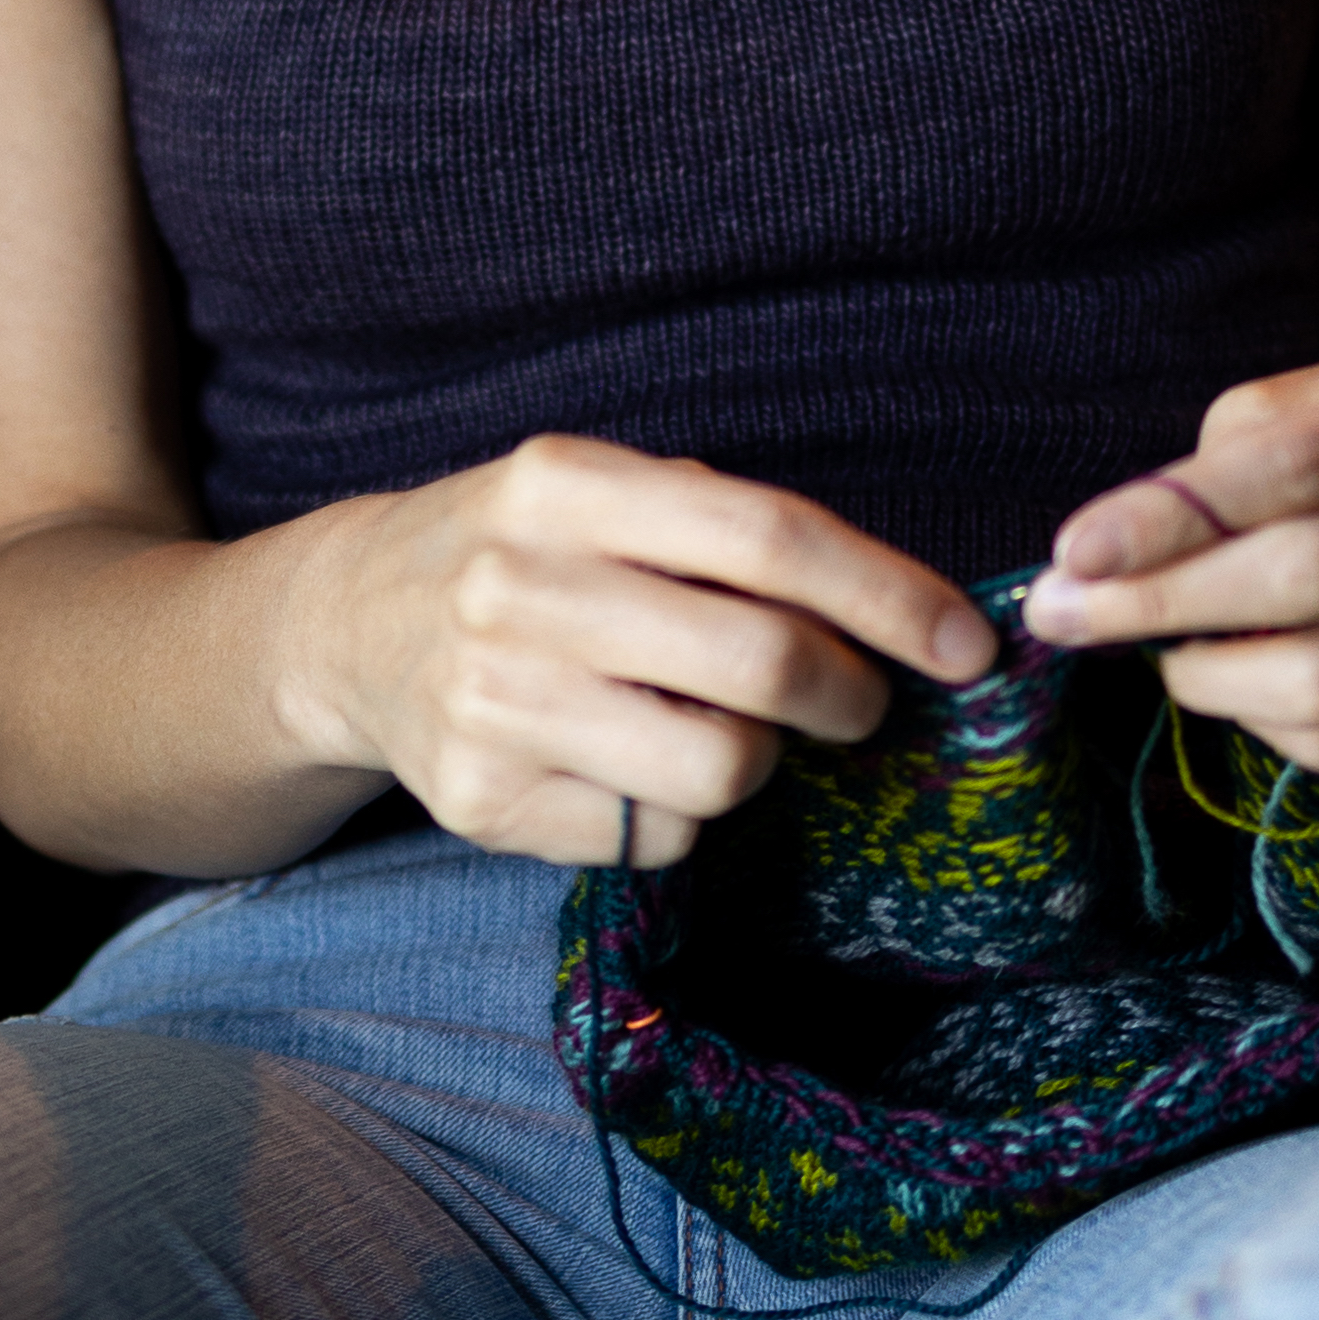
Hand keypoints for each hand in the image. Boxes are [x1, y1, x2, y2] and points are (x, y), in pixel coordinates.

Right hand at [282, 434, 996, 867]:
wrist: (352, 620)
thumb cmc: (528, 547)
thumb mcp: (604, 490)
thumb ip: (727, 531)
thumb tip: (899, 607)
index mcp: (566, 482)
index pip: (765, 536)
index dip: (884, 593)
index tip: (967, 644)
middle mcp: (521, 584)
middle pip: (756, 662)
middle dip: (849, 692)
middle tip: (865, 703)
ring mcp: (494, 699)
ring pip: (716, 769)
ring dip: (760, 762)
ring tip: (728, 729)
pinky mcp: (481, 802)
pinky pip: (650, 837)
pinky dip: (678, 814)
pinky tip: (638, 764)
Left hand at [1022, 353, 1318, 777]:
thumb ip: (1231, 453)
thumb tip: (1107, 551)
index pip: (1296, 464)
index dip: (1172, 513)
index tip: (1073, 549)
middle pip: (1311, 575)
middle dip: (1163, 600)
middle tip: (1062, 613)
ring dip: (1211, 675)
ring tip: (1157, 650)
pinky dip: (1273, 727)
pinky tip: (1238, 684)